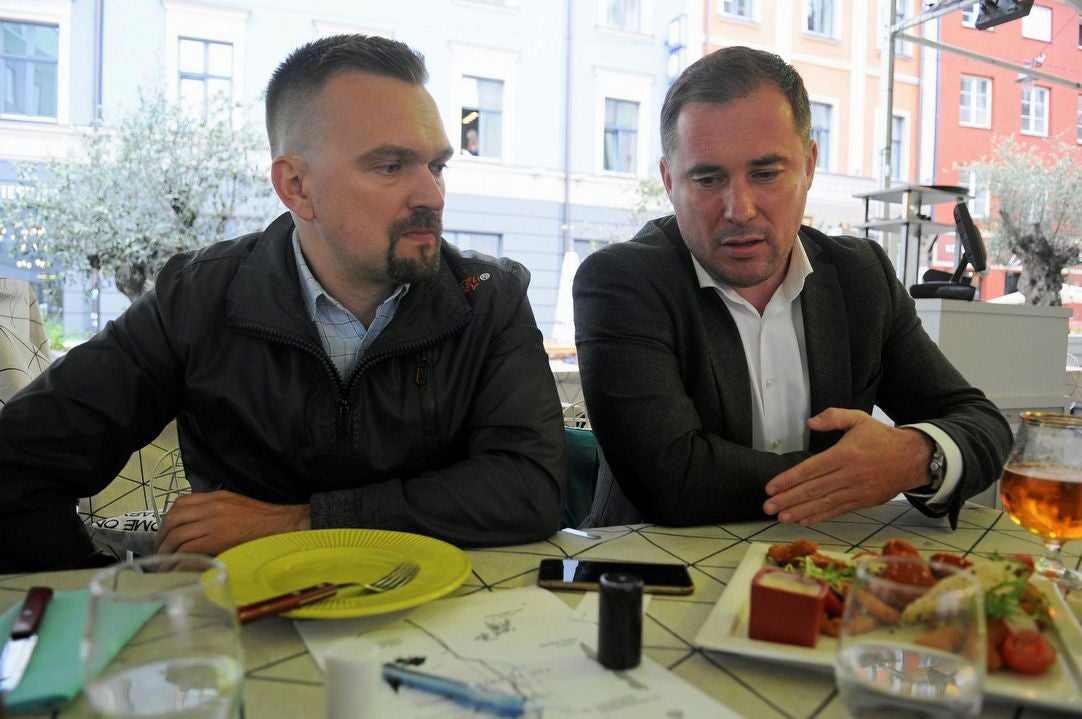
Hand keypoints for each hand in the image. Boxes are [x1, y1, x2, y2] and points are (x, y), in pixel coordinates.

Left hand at [154, 490, 310, 555]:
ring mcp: (213, 522)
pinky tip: (175, 568)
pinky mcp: (217, 538)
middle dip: (161, 537)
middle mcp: (211, 506)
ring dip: (166, 551)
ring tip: (164, 563)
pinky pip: (188, 549)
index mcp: (215, 497)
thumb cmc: (264, 519)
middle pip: (173, 519)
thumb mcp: (236, 505)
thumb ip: (217, 510)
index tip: (166, 533)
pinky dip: (177, 560)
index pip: (179, 503)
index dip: (167, 520)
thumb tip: (200, 525)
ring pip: (177, 535)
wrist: (282, 524)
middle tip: (159, 552)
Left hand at [762, 408, 930, 524]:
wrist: (914, 459)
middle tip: (767, 507)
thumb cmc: (882, 437)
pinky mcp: (863, 502)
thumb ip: (833, 417)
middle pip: (813, 490)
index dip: (788, 479)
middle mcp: (849, 475)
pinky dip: (819, 516)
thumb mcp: (859, 419)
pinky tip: (803, 520)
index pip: (811, 469)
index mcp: (845, 454)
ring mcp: (857, 491)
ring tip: (781, 517)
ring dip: (800, 512)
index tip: (770, 487)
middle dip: (788, 499)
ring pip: (824, 503)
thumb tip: (810, 422)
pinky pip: (837, 511)